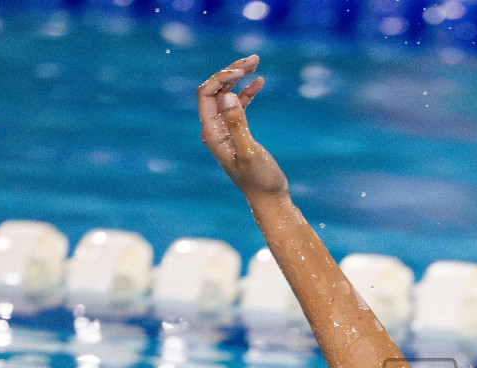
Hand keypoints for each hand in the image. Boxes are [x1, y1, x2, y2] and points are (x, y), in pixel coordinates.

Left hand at [197, 56, 286, 199]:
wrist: (270, 200)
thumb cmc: (260, 181)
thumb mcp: (250, 152)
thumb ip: (238, 124)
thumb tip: (226, 96)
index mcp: (212, 134)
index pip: (206, 95)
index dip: (221, 78)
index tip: (242, 71)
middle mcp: (215, 130)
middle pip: (215, 91)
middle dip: (231, 71)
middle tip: (253, 59)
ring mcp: (226, 131)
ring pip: (227, 95)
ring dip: (240, 78)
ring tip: (256, 63)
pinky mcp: (238, 133)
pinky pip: (238, 106)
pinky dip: (247, 92)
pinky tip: (259, 82)